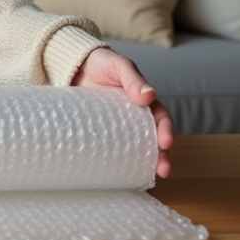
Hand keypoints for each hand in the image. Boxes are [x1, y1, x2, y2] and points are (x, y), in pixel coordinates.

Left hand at [71, 47, 172, 177]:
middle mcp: (135, 116)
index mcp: (144, 100)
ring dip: (144, 163)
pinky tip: (120, 173)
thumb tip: (149, 95)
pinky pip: (113, 147)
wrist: (73, 64)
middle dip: (162, 156)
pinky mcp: (101, 131)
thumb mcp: (118, 65)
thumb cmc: (101, 62)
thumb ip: (132, 78)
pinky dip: (120, 161)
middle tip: (163, 170)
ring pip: (136, 147)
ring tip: (149, 177)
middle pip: (153, 139)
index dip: (166, 131)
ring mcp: (118, 125)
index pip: (161, 118)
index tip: (166, 143)